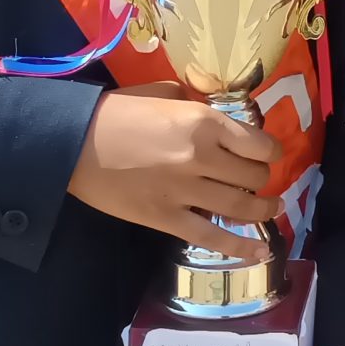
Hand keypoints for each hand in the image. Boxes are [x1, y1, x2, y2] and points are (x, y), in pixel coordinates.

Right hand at [67, 81, 281, 254]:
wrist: (73, 143)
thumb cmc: (116, 112)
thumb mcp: (164, 93)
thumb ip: (196, 103)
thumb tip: (216, 115)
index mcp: (204, 121)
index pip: (259, 143)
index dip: (270, 150)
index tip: (268, 153)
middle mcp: (202, 157)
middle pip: (254, 176)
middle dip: (262, 178)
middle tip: (259, 179)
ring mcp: (185, 191)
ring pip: (241, 207)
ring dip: (262, 209)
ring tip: (271, 207)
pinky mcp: (166, 219)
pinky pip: (212, 238)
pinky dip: (241, 247)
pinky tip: (260, 252)